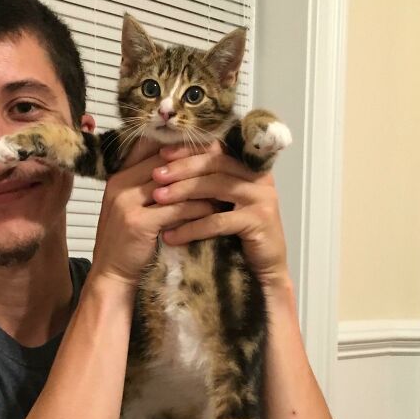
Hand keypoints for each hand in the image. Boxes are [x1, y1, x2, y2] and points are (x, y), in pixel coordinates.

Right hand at [90, 148, 215, 288]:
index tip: (206, 147)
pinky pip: (176, 209)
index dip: (180, 145)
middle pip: (165, 162)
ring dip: (200, 187)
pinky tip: (213, 212)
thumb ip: (149, 185)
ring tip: (222, 191)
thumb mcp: (134, 207)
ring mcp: (126, 203)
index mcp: (118, 176)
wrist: (112, 275)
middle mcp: (119, 184)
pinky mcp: (138, 223)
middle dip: (195, 163)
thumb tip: (183, 163)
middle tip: (223, 165)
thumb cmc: (128, 242)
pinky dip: (197, 209)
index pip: (151, 147)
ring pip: (173, 185)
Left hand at [150, 142, 290, 290]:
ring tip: (157, 199)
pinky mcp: (259, 221)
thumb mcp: (220, 204)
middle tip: (156, 175)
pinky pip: (218, 221)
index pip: (217, 148)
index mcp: (249, 167)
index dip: (189, 149)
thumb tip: (167, 167)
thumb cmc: (237, 236)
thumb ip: (206, 184)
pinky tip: (171, 236)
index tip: (161, 154)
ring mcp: (262, 197)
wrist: (263, 270)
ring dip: (183, 191)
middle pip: (216, 163)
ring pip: (217, 186)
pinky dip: (192, 228)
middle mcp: (259, 177)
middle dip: (183, 168)